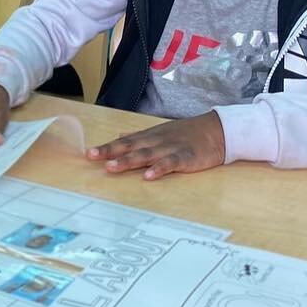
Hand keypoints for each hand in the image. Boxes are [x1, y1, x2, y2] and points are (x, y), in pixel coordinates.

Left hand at [86, 111, 225, 179]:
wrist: (217, 131)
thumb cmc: (187, 133)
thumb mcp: (160, 131)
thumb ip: (139, 136)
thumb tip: (119, 136)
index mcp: (150, 136)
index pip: (124, 141)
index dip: (107, 147)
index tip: (89, 153)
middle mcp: (156, 141)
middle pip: (130, 146)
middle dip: (111, 152)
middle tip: (93, 157)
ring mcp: (170, 148)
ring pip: (146, 155)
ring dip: (128, 160)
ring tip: (112, 166)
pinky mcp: (185, 158)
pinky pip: (170, 164)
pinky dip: (159, 169)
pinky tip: (148, 176)